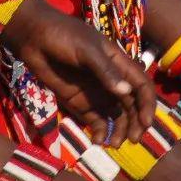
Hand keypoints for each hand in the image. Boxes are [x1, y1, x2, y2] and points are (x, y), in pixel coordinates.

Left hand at [2, 0, 154, 143]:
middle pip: (131, 105)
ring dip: (118, 131)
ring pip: (116, 116)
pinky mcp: (79, 103)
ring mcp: (95, 93)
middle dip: (135, 123)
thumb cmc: (63, 36)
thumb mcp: (86, 50)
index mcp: (118, 63)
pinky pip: (95, 121)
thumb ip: (105, 71)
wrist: (33, 38)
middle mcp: (111, 81)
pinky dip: (99, 132)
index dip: (147, 104)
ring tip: (113, 144)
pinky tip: (97, 141)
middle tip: (132, 139)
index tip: (146, 122)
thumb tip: (126, 92)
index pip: (141, 86)